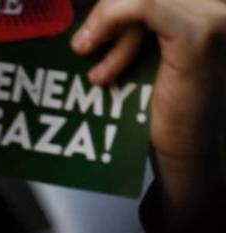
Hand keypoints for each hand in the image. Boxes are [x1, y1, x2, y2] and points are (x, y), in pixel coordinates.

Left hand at [72, 0, 225, 232]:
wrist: (181, 153)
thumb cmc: (161, 110)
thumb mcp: (142, 53)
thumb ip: (129, 24)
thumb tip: (89, 10)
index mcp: (199, 11)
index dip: (115, 5)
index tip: (89, 30)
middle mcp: (213, 8)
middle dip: (110, 15)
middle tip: (84, 49)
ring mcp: (211, 18)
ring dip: (109, 27)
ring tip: (99, 71)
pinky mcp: (197, 36)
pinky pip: (144, 4)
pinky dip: (110, 18)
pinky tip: (90, 46)